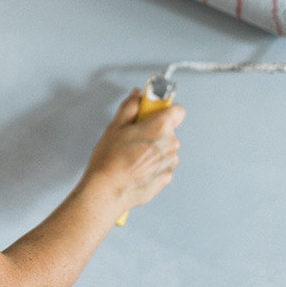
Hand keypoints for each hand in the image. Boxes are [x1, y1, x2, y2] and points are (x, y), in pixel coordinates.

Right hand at [80, 89, 184, 215]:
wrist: (108, 190)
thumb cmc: (110, 160)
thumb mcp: (115, 126)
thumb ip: (130, 106)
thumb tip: (137, 96)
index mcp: (160, 127)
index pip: (177, 110)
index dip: (164, 109)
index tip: (152, 111)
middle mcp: (171, 144)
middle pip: (169, 130)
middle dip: (154, 130)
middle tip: (134, 136)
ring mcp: (170, 162)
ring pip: (166, 148)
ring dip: (154, 149)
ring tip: (133, 154)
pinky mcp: (167, 177)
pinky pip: (163, 164)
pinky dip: (153, 164)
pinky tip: (136, 166)